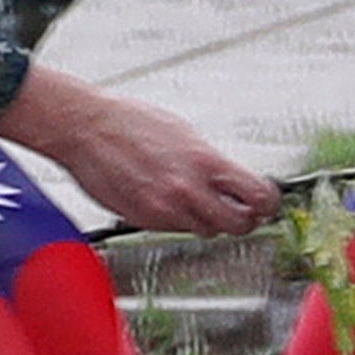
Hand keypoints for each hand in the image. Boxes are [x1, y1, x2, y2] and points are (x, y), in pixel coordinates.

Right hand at [0, 62, 280, 236]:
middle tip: (241, 211)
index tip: (267, 203)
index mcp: (204, 162)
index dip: (268, 204)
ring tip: (196, 200)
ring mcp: (165, 210)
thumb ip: (210, 162)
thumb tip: (232, 180)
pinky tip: (168, 199)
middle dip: (243, 220)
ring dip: (207, 220)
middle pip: (238, 225)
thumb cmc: (131, 124)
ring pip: (205, 231)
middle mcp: (188, 190)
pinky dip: (178, 220)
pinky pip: (174, 229)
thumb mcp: (184, 134)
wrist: (86, 130)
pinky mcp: (144, 221)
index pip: (258, 196)